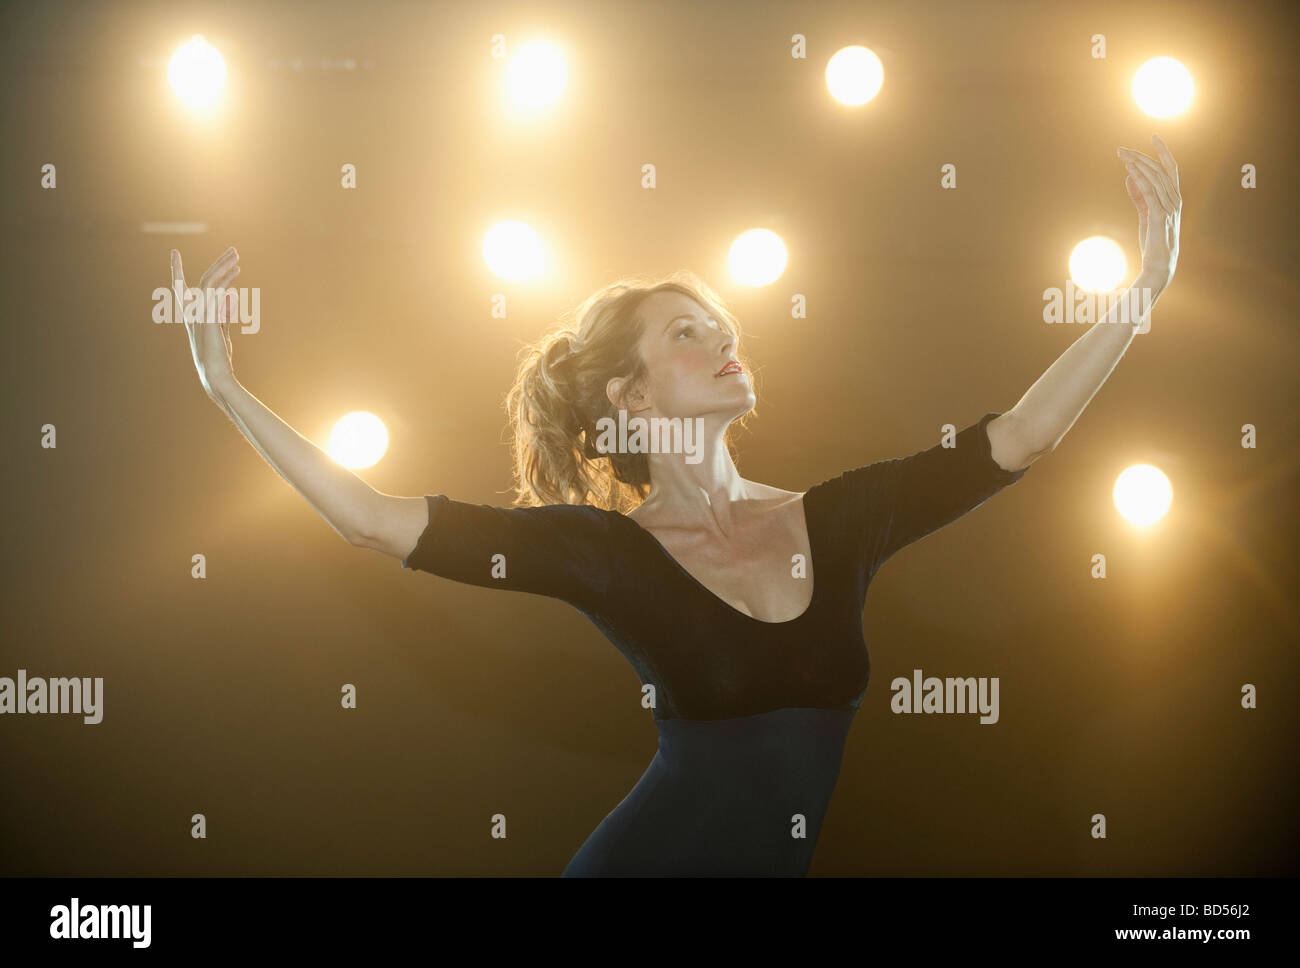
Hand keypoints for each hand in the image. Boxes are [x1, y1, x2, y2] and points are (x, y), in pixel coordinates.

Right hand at [172, 246, 239, 398]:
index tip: (174, 253)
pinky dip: (226, 279)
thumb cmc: (218, 356)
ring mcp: (198, 313)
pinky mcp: (208, 316)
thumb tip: (229, 295)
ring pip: (209, 281)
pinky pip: (215, 291)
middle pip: (202, 280)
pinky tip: (237, 271)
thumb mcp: (221, 330)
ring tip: (237, 255)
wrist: (215, 374)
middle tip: (233, 250)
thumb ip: (223, 313)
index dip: (176, 270)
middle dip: (217, 263)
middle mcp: (191, 311)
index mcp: (191, 315)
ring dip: (224, 266)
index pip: (180, 287)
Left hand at [1117, 135, 1180, 285]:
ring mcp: (1169, 207)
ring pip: (1155, 178)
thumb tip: (1129, 178)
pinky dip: (1140, 180)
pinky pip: (1150, 193)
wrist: (1159, 264)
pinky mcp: (1159, 216)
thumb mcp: (1145, 214)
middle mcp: (1175, 199)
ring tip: (1122, 156)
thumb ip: (1139, 196)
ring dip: (1137, 165)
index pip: (1170, 168)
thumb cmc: (1154, 241)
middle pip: (1160, 170)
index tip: (1153, 136)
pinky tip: (1129, 171)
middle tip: (1122, 149)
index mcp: (1173, 197)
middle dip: (1141, 157)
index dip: (1163, 152)